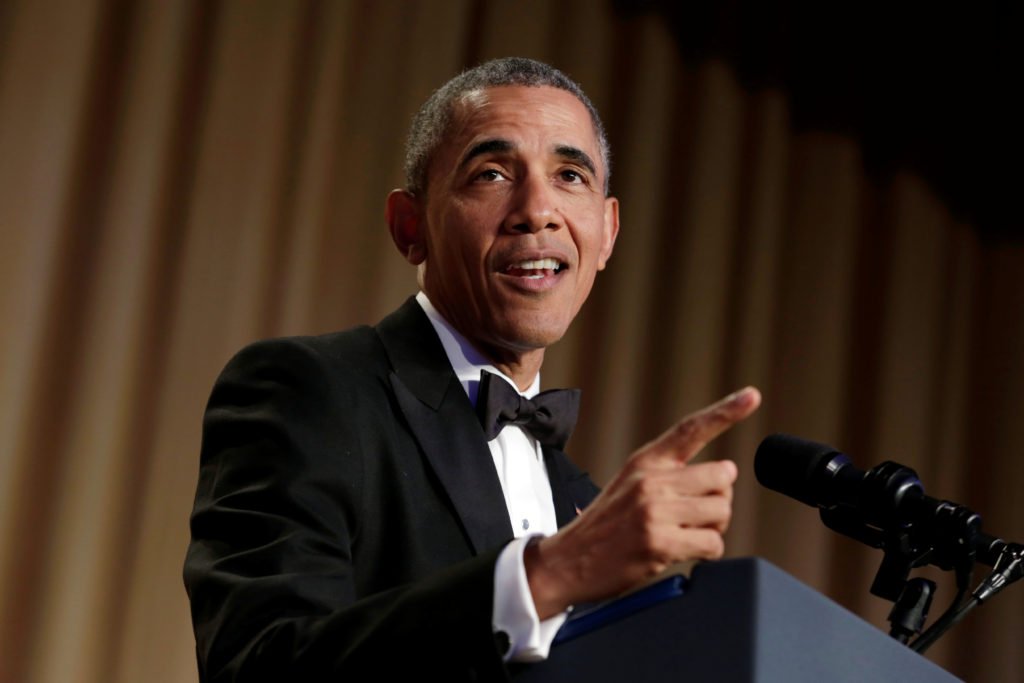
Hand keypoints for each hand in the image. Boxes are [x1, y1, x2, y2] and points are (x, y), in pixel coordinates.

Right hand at [524, 387, 760, 618]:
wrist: (567, 561)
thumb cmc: (604, 527)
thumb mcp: (629, 485)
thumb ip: (669, 475)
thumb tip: (722, 476)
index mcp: (645, 461)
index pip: (691, 429)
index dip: (725, 411)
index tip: (752, 395)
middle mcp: (651, 480)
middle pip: (722, 477)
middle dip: (719, 499)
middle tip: (695, 516)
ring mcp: (654, 510)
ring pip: (722, 511)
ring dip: (712, 528)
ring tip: (684, 535)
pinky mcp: (659, 542)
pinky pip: (712, 543)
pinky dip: (706, 552)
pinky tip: (681, 552)